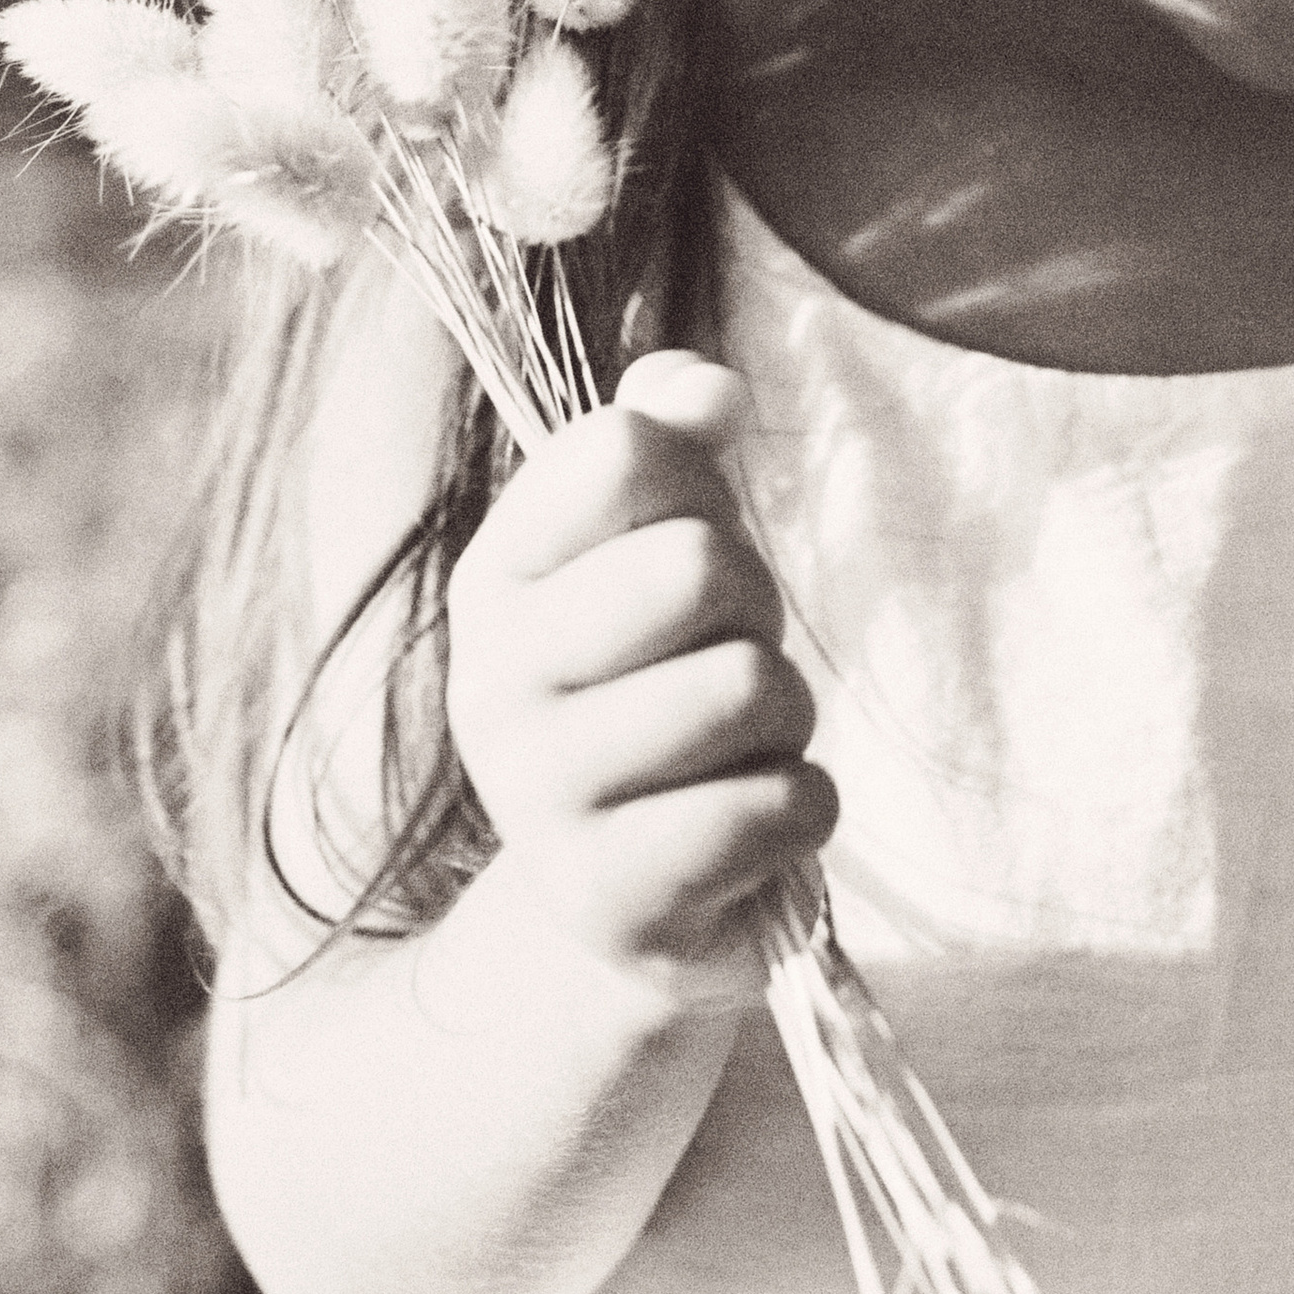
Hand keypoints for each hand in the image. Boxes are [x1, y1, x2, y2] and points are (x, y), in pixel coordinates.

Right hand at [443, 351, 837, 1001]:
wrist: (627, 894)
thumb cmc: (657, 685)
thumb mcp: (656, 544)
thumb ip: (674, 437)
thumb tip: (709, 392)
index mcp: (496, 574)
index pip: (623, 452)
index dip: (700, 489)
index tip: (683, 551)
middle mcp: (491, 682)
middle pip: (697, 565)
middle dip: (753, 612)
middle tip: (722, 665)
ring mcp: (538, 800)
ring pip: (747, 688)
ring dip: (784, 717)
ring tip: (737, 748)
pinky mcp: (609, 901)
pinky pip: (774, 808)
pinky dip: (802, 808)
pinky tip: (750, 826)